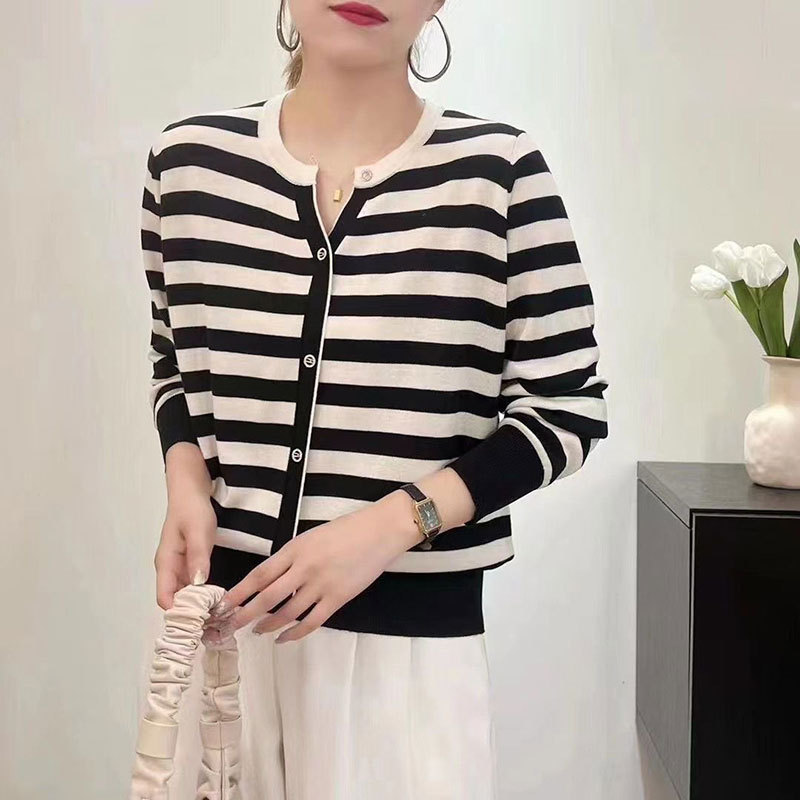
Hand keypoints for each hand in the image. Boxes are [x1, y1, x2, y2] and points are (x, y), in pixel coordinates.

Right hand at [153, 488, 216, 609]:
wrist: (191, 492)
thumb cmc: (192, 510)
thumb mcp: (199, 531)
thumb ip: (198, 557)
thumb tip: (198, 584)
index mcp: (166, 564)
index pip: (165, 599)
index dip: (180, 612)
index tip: (201, 620)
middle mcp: (169, 570)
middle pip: (175, 600)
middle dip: (192, 613)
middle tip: (216, 623)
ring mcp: (178, 568)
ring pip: (185, 595)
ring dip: (199, 605)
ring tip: (220, 615)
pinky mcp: (188, 564)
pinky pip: (192, 585)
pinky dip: (203, 594)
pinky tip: (218, 599)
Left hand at [204, 490, 422, 643]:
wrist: (380, 531)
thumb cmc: (346, 530)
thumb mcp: (311, 537)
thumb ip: (291, 557)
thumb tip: (270, 580)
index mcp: (295, 549)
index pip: (260, 575)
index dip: (239, 592)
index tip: (224, 604)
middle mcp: (304, 568)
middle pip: (267, 597)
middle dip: (245, 614)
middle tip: (229, 626)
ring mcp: (322, 585)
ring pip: (287, 613)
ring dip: (268, 625)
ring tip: (256, 632)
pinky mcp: (338, 598)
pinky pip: (311, 622)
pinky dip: (294, 634)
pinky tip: (283, 639)